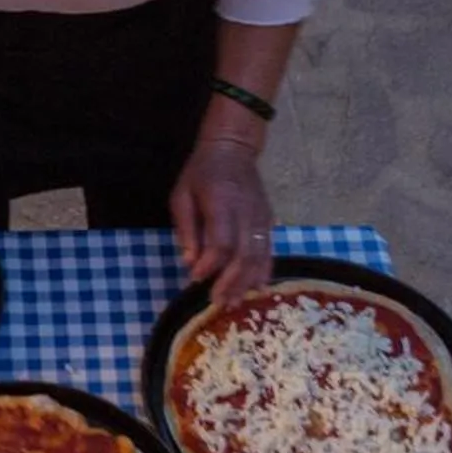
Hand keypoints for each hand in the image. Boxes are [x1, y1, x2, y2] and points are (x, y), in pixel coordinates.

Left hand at [171, 137, 274, 304]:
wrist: (233, 150)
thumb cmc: (201, 174)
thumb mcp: (182, 195)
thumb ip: (187, 229)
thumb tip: (190, 263)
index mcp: (222, 202)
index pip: (222, 241)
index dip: (211, 264)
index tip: (196, 280)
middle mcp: (247, 211)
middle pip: (245, 253)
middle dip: (231, 281)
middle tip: (218, 302)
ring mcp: (262, 217)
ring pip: (260, 256)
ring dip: (247, 282)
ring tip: (234, 302)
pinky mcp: (270, 221)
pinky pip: (269, 250)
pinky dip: (264, 271)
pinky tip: (256, 288)